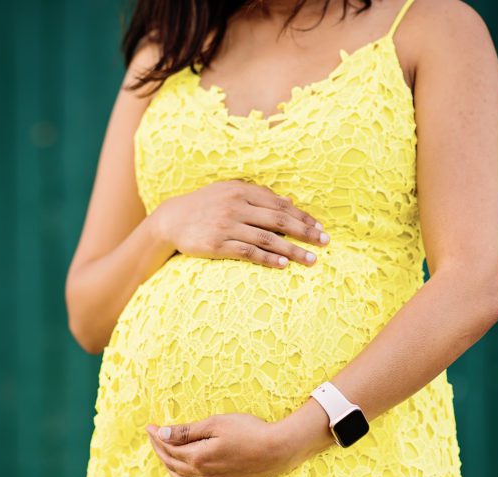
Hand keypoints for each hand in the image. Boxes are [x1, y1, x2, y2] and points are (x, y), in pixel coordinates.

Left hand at [145, 412, 302, 476]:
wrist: (279, 450)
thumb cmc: (249, 431)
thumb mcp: (216, 423)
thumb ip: (186, 431)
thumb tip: (161, 434)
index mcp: (198, 458)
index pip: (169, 448)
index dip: (157, 437)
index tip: (150, 427)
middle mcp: (204, 476)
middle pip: (174, 465)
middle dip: (160, 450)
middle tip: (154, 438)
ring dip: (171, 470)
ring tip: (166, 457)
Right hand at [151, 179, 330, 268]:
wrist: (171, 220)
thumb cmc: (206, 206)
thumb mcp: (230, 192)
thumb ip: (259, 196)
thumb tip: (290, 201)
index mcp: (243, 190)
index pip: (281, 205)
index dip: (303, 217)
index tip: (320, 229)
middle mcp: (236, 206)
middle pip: (279, 220)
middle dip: (305, 233)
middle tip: (325, 243)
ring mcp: (226, 225)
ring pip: (268, 239)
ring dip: (292, 250)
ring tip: (311, 260)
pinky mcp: (217, 244)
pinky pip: (248, 252)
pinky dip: (267, 258)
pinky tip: (283, 265)